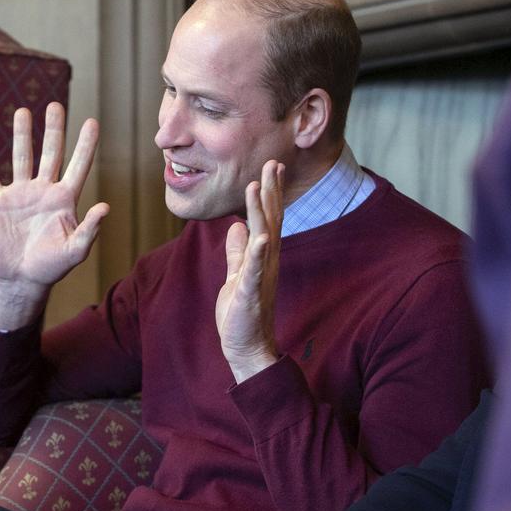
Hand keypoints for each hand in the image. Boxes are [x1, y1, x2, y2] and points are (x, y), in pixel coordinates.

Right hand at [0, 102, 108, 330]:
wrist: (21, 280)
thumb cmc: (51, 268)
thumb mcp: (74, 252)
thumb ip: (88, 230)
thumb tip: (104, 207)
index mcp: (64, 200)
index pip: (78, 165)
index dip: (85, 144)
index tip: (92, 121)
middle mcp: (44, 191)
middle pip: (50, 153)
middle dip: (53, 129)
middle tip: (55, 105)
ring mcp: (21, 195)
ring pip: (21, 158)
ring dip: (21, 135)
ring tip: (22, 112)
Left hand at [216, 160, 284, 383]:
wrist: (247, 347)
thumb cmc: (242, 314)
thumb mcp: (236, 276)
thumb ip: (238, 252)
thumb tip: (236, 227)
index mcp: (262, 257)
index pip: (267, 218)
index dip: (268, 193)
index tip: (271, 167)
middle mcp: (267, 262)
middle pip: (270, 220)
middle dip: (271, 191)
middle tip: (273, 162)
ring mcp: (261, 276)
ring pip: (263, 237)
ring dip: (260, 212)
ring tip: (256, 186)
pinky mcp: (251, 292)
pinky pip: (255, 269)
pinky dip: (258, 252)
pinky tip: (260, 236)